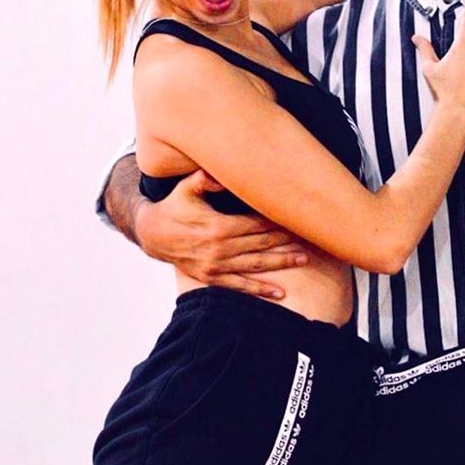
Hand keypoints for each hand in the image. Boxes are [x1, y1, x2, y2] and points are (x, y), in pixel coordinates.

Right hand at [136, 169, 307, 297]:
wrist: (153, 235)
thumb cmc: (174, 207)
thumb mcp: (185, 188)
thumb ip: (204, 179)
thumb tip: (220, 171)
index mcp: (218, 226)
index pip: (256, 223)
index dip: (277, 222)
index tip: (297, 219)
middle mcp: (220, 248)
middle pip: (261, 244)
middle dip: (287, 241)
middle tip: (311, 239)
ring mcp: (217, 266)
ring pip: (256, 265)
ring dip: (281, 263)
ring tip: (303, 260)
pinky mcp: (212, 278)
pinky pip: (240, 286)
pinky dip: (260, 289)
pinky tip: (279, 293)